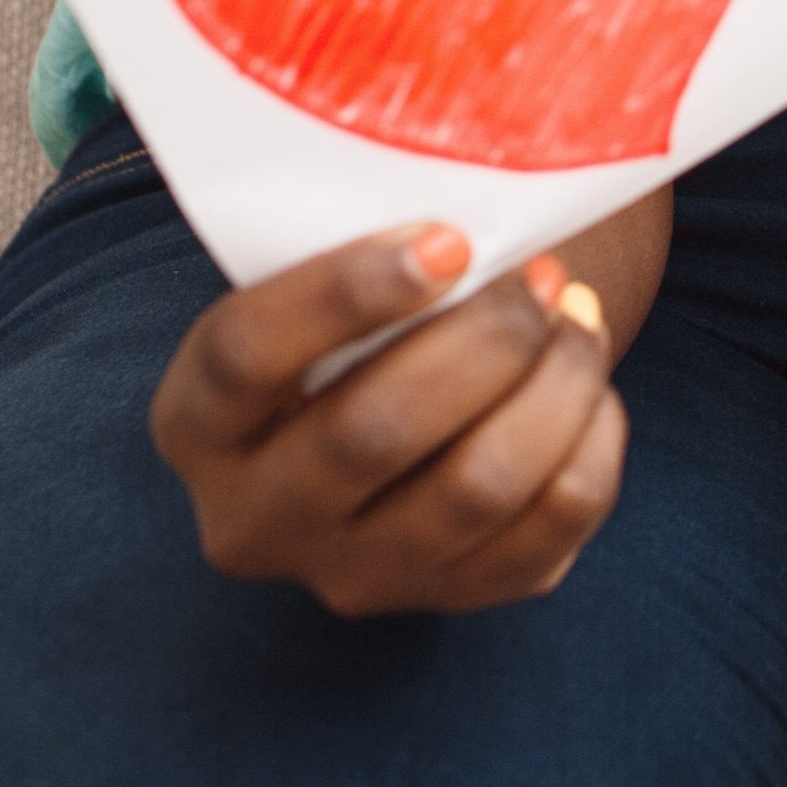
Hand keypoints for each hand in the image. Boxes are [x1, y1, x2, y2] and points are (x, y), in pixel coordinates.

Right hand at [143, 190, 662, 612]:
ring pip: (477, 487)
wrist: (391, 423)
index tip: (452, 238)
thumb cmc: (355, 323)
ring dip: (555, 383)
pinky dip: (591, 439)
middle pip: (372, 433)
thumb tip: (476, 188)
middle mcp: (254, 519)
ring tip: (577, 315)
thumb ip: (358, 246)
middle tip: (541, 271)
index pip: (244, 356)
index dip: (347, 291)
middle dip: (483, 339)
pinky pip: (553, 525)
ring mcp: (353, 576)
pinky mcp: (453, 598)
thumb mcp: (318, 285)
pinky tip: (586, 385)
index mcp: (196, 422)